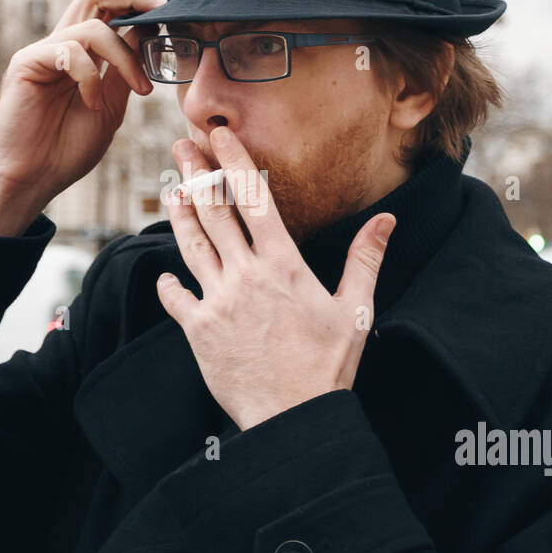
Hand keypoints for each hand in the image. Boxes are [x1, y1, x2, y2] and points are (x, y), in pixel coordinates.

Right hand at [0, 0, 162, 234]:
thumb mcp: (110, 107)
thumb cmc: (67, 149)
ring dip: (125, 57)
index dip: (140, 5)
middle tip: (162, 12)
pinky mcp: (26, 64)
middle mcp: (61, 46)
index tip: (172, 17)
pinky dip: (90, 78)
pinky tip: (92, 105)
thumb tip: (145, 34)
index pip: (109, 10)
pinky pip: (69, 51)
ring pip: (92, 27)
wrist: (33, 180)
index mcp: (82, 54)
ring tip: (140, 89)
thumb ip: (123, 72)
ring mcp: (42, 52)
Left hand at [155, 126, 395, 430]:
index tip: (219, 134)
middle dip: (196, 173)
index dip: (233, 161)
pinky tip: (165, 274)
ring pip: (190, 246)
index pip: (254, 199)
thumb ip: (365, 259)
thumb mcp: (356, 310)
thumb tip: (386, 219)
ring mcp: (219, 301)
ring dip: (179, 214)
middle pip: (214, 211)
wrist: (294, 418)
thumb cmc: (328, 367)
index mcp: (283, 264)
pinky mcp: (199, 330)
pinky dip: (168, 283)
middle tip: (182, 146)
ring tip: (171, 190)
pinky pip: (176, 297)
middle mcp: (246, 275)